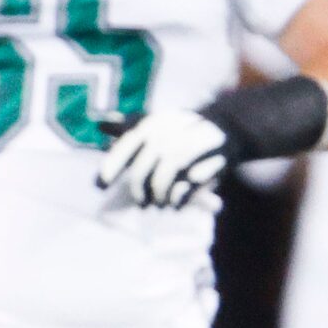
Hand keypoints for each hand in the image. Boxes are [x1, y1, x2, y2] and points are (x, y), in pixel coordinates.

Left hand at [96, 110, 230, 211]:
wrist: (228, 125)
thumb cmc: (183, 130)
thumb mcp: (156, 124)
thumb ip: (128, 128)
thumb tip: (99, 122)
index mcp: (154, 123)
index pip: (126, 146)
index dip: (110, 167)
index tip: (99, 186)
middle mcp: (169, 133)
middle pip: (142, 172)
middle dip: (138, 191)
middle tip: (142, 203)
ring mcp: (190, 147)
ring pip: (162, 183)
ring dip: (158, 197)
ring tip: (160, 203)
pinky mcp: (209, 161)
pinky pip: (185, 189)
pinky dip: (178, 200)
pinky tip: (176, 205)